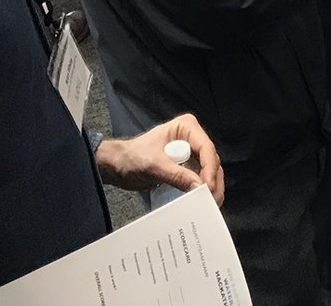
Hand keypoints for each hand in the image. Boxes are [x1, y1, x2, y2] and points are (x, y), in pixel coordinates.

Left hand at [95, 113, 225, 204]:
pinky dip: (202, 188)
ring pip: (209, 170)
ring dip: (210, 186)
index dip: (209, 168)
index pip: (206, 148)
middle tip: (212, 199)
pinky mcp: (188, 166)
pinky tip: (203, 200)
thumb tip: (199, 186)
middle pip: (211, 160)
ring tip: (211, 203)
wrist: (117, 166)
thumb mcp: (153, 165)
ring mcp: (191, 152)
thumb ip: (176, 175)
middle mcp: (192, 137)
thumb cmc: (131, 158)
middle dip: (212, 180)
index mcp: (186, 127)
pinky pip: (200, 177)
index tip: (208, 187)